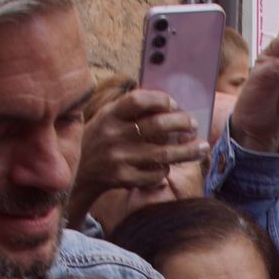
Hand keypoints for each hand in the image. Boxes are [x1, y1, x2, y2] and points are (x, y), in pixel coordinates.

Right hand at [68, 89, 205, 218]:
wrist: (77, 172)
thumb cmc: (99, 139)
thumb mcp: (107, 118)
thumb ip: (131, 110)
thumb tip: (168, 104)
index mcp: (110, 115)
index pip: (138, 100)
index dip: (161, 100)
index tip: (174, 105)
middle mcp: (114, 135)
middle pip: (157, 126)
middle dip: (182, 124)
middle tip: (193, 125)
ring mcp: (119, 158)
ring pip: (162, 154)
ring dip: (187, 151)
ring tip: (202, 147)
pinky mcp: (123, 178)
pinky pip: (154, 175)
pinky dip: (165, 171)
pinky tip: (170, 166)